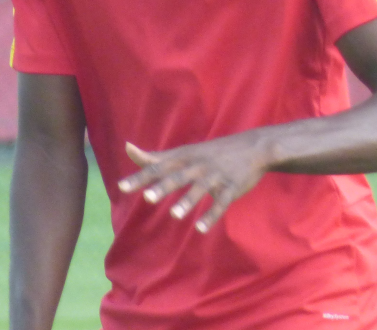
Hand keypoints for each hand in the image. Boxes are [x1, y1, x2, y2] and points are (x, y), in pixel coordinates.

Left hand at [117, 131, 269, 232]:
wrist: (254, 147)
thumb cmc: (212, 152)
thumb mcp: (184, 151)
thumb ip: (156, 156)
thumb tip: (128, 148)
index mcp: (184, 157)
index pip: (158, 166)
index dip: (140, 177)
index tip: (121, 187)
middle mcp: (198, 165)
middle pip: (178, 176)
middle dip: (163, 186)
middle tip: (147, 197)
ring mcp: (216, 175)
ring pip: (200, 189)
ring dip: (188, 201)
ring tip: (175, 215)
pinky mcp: (232, 187)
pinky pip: (222, 201)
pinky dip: (212, 214)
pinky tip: (202, 229)